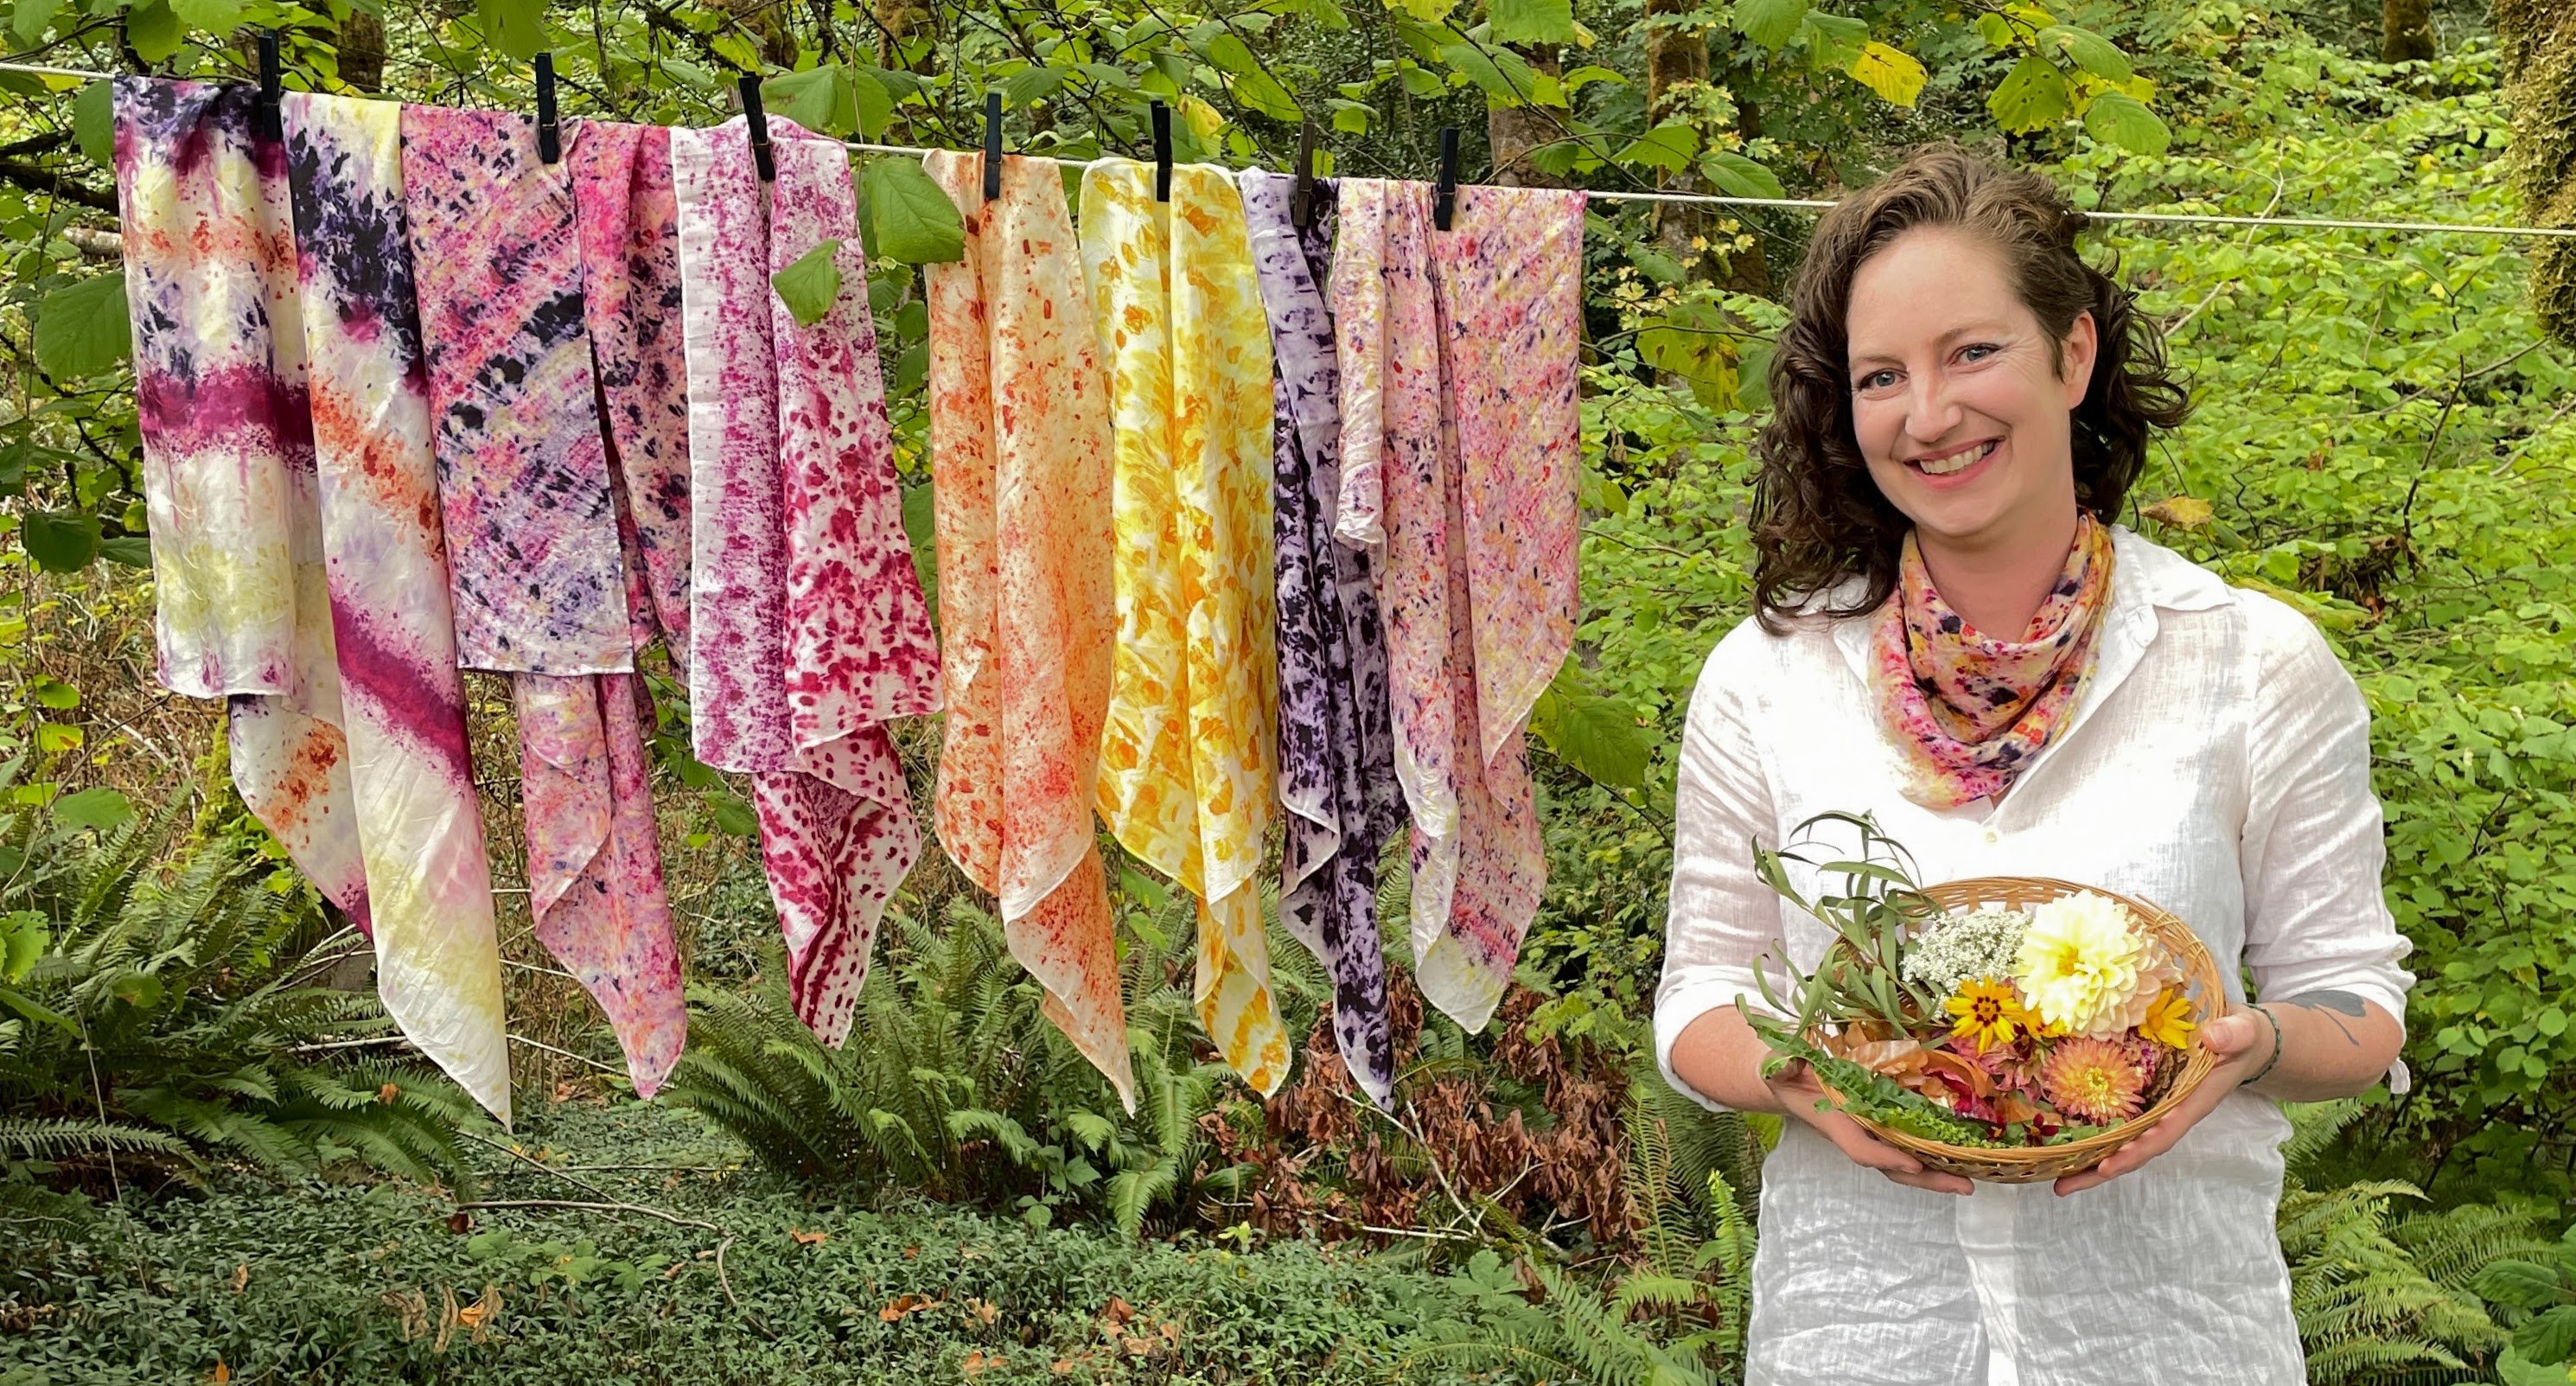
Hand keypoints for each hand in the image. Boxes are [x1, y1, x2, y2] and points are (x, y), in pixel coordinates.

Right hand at [1768, 1056, 1974, 1195]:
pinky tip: (1958, 1155)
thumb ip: (1780, 1065)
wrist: (1783, 1079)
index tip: (1913, 1164)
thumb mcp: (1776, 1065)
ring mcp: (1868, 1131)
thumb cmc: (1781, 1071)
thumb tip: (1789, 1063)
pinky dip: (1931, 1154)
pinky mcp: (1878, 1124)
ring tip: (1970, 1181)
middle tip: (1963, 1187)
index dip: (1885, 1156)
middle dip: (1926, 1179)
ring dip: (1936, 1173)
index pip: (1859, 1147)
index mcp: (1832, 1122)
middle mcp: (1855, 1132)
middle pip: (1892, 1166)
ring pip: (1903, 1160)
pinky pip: (1905, 1143)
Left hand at [2052, 1007, 2274, 1195]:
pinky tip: (2067, 1140)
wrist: (2243, 1039)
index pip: (2163, 1133)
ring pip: (2125, 1140)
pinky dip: (2096, 1133)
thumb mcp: (2244, 1031)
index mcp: (2193, 1103)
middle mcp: (2173, 1112)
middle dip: (2100, 1169)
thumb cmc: (2242, 1037)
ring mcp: (2159, 1108)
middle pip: (2136, 1149)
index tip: (2106, 1166)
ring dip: (2091, 1158)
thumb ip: (2234, 1034)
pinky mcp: (2148, 1097)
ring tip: (2056, 1176)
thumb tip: (2214, 1036)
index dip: (2136, 1151)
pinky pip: (2121, 1120)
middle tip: (2061, 1187)